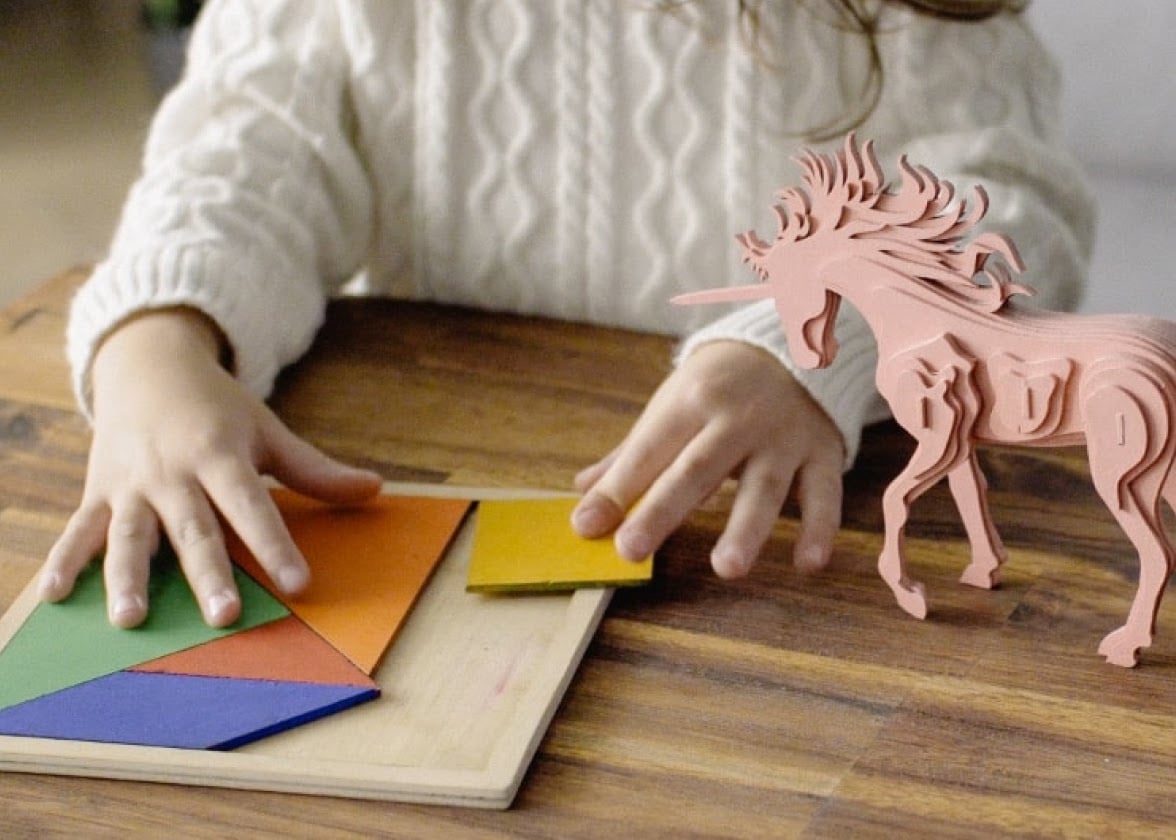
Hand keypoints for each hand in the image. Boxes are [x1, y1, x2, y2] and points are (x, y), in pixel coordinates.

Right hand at [39, 308, 381, 627]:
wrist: (147, 365)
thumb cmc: (217, 409)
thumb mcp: (267, 431)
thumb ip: (315, 470)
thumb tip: (376, 490)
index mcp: (221, 456)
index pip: (253, 506)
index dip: (276, 544)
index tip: (299, 583)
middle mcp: (174, 474)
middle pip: (194, 530)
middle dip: (208, 573)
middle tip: (224, 615)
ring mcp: (131, 485)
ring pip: (130, 536)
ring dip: (128, 578)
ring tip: (131, 619)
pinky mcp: (98, 493)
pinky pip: (78, 530)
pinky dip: (64, 561)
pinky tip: (56, 596)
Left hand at [572, 340, 844, 577]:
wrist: (795, 341)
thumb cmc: (720, 384)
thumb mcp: (672, 405)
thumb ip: (632, 454)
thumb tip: (583, 492)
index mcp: (691, 400)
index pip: (649, 451)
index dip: (618, 489)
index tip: (586, 526)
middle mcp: (737, 418)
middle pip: (697, 470)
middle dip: (662, 511)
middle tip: (630, 552)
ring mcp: (782, 437)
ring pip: (764, 486)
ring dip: (746, 528)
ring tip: (726, 568)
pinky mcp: (821, 452)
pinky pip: (823, 494)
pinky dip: (819, 528)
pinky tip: (808, 564)